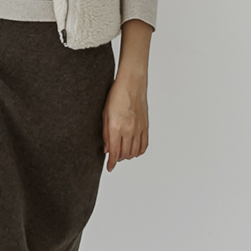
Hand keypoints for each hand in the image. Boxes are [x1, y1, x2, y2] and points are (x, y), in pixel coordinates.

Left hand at [103, 32, 150, 169]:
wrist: (132, 83)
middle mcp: (128, 130)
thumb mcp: (105, 114)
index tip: (109, 168)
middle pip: (124, 154)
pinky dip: (138, 151)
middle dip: (117, 159)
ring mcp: (138, 129)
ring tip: (122, 153)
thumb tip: (106, 149)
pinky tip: (134, 150)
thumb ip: (105, 133)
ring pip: (134, 152)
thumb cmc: (117, 95)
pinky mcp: (145, 126)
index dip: (111, 163)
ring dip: (127, 156)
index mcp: (116, 127)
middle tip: (113, 157)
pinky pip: (144, 145)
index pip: (114, 152)